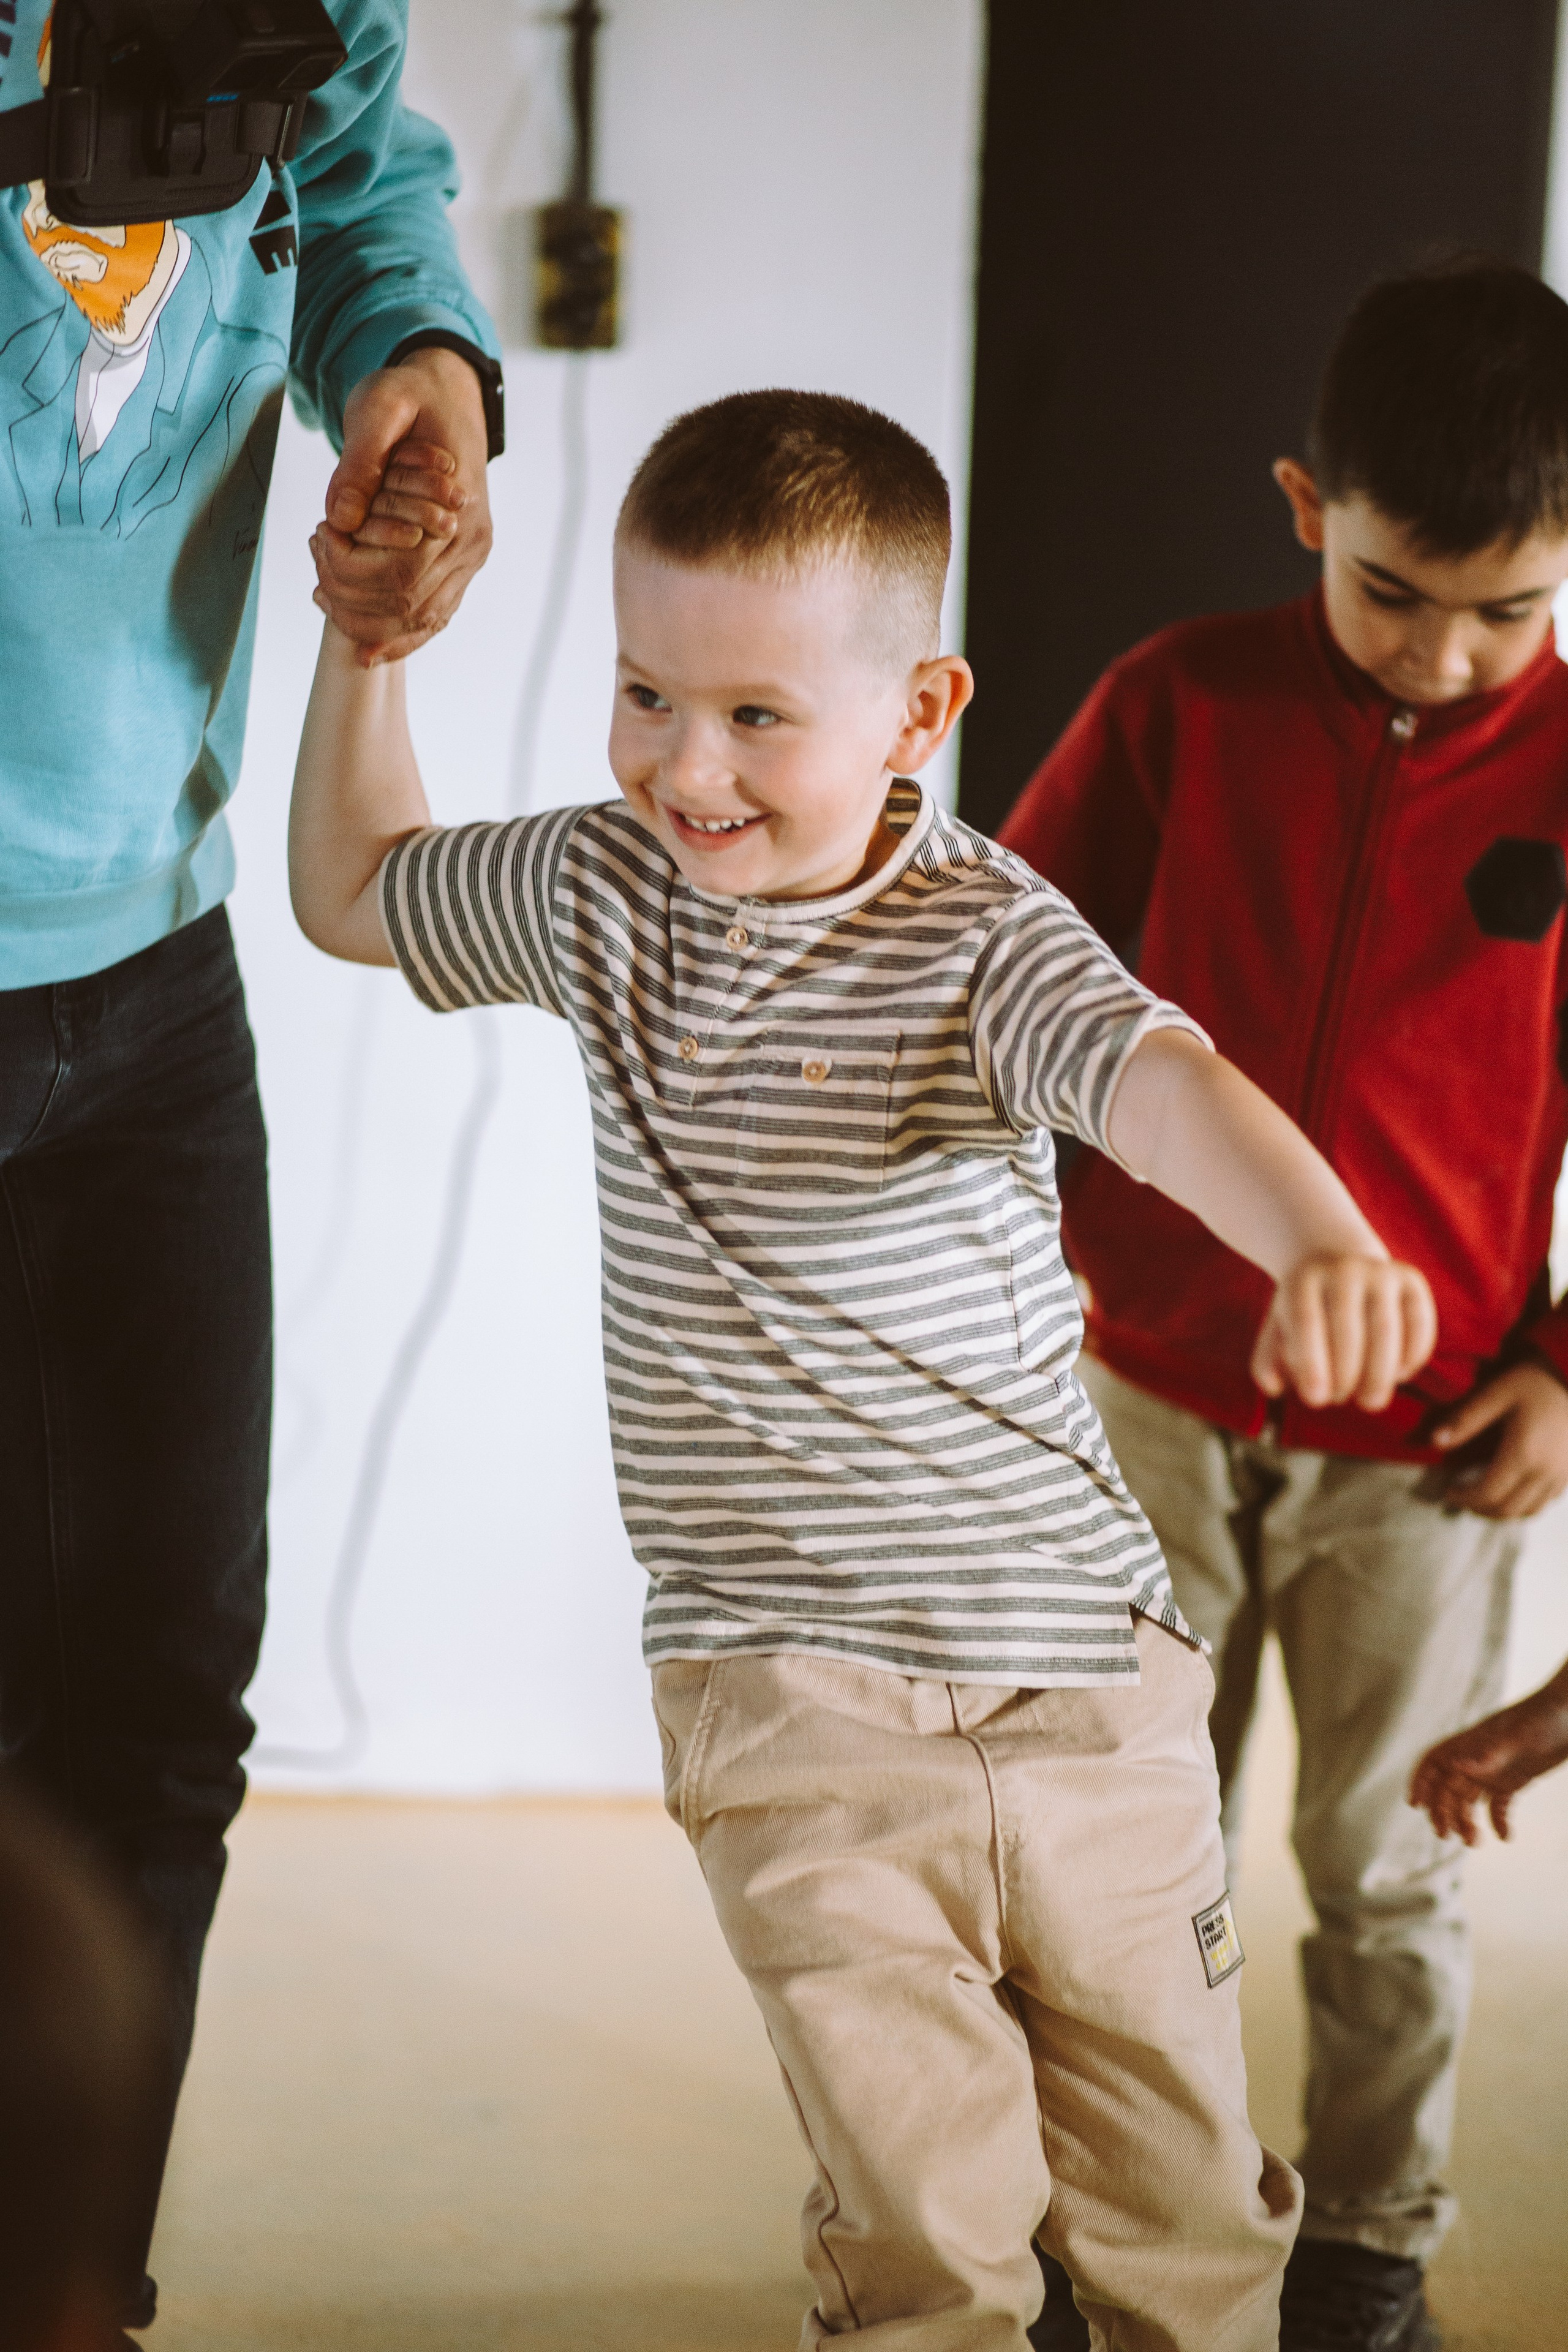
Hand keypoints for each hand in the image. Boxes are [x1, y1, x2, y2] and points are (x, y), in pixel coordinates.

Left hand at [312, 346, 493, 665]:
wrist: (449, 394)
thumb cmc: (411, 396)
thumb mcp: (380, 406)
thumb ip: (360, 459)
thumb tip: (340, 518)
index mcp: (459, 512)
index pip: (399, 573)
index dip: (348, 568)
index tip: (318, 532)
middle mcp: (471, 547)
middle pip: (406, 606)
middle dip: (349, 595)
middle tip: (314, 555)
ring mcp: (469, 562)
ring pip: (419, 622)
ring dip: (367, 623)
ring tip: (322, 595)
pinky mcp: (458, 567)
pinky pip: (431, 619)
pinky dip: (395, 638)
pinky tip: (361, 646)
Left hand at [1251, 1253, 1436, 1410]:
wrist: (1339, 1261)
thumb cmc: (1305, 1309)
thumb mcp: (1278, 1329)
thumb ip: (1266, 1362)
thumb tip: (1274, 1389)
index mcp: (1304, 1278)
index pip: (1307, 1322)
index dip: (1311, 1364)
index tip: (1315, 1402)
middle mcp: (1344, 1268)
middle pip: (1348, 1328)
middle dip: (1346, 1375)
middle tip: (1340, 1402)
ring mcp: (1381, 1271)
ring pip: (1386, 1329)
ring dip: (1380, 1373)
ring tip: (1370, 1401)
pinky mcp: (1412, 1279)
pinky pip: (1419, 1322)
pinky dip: (1412, 1355)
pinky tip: (1400, 1376)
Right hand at [1409, 1681, 1567, 1842]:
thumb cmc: (1543, 1719)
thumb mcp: (1516, 1740)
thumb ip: (1486, 1756)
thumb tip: (1454, 1768)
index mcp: (1471, 1744)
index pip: (1434, 1762)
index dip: (1420, 1782)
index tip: (1415, 1806)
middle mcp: (1478, 1758)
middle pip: (1449, 1788)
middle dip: (1443, 1812)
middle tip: (1447, 1836)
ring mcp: (1495, 1769)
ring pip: (1471, 1799)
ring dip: (1467, 1820)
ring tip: (1475, 1842)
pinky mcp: (1514, 1778)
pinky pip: (1499, 1804)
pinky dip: (1498, 1820)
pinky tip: (1505, 1837)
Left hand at [1430, 1361, 1567, 1517]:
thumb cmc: (1534, 1378)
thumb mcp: (1495, 1392)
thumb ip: (1465, 1419)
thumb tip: (1434, 1442)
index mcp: (1524, 1454)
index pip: (1488, 1493)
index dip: (1464, 1497)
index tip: (1448, 1491)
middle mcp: (1546, 1472)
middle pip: (1508, 1509)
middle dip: (1480, 1508)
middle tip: (1461, 1497)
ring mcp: (1563, 1475)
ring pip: (1529, 1511)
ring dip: (1502, 1512)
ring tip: (1482, 1498)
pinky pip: (1546, 1502)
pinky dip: (1525, 1505)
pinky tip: (1511, 1491)